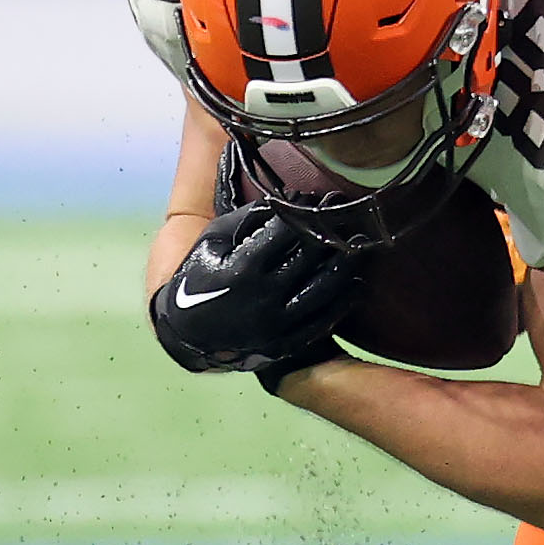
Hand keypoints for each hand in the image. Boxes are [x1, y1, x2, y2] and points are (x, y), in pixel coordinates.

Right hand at [148, 204, 362, 373]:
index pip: (288, 231)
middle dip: (333, 231)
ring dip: (347, 265)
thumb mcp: (213, 241)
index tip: (319, 200)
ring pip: (325, 289)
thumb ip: (248, 218)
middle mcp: (263, 297)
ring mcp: (276, 324)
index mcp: (242, 268)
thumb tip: (288, 202)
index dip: (306, 212)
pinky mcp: (284, 344)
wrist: (184, 335)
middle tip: (348, 216)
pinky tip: (356, 284)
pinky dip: (343, 301)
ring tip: (359, 246)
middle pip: (312, 257)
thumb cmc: (198, 277)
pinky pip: (323, 321)